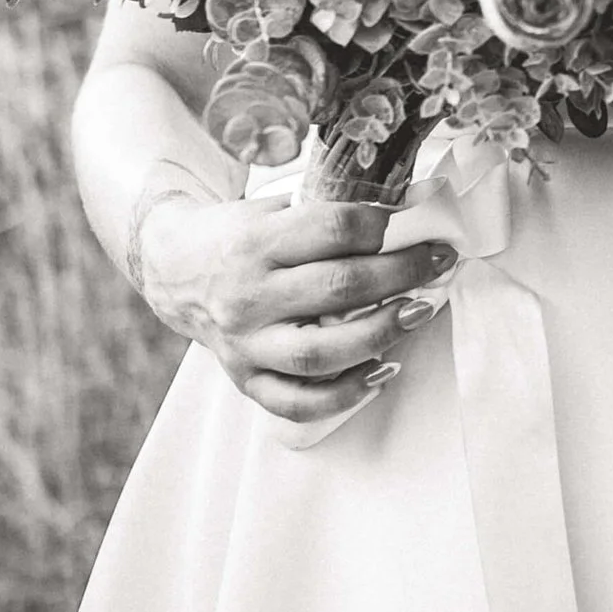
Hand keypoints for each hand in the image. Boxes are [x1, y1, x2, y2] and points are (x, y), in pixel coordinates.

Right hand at [129, 181, 456, 423]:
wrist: (174, 269)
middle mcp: (248, 297)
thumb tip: (405, 214)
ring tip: (419, 312)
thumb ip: (325, 214)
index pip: (332, 230)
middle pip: (338, 290)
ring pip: (321, 353)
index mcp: (256, 243)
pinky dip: (344, 395)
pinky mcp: (246, 380)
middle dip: (401, 274)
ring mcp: (245, 345)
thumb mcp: (272, 209)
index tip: (411, 225)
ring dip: (381, 334)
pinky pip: (298, 402)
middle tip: (438, 262)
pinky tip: (381, 372)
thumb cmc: (240, 235)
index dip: (381, 226)